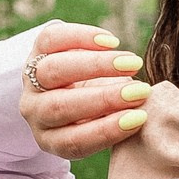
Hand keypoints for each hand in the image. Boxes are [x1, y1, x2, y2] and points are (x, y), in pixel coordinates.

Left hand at [18, 20, 150, 158]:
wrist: (76, 87)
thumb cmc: (102, 112)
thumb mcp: (110, 124)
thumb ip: (122, 121)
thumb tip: (146, 108)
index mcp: (52, 140)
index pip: (73, 141)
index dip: (107, 130)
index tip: (140, 117)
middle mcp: (36, 113)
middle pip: (61, 105)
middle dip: (105, 97)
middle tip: (141, 91)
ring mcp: (31, 81)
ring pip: (54, 70)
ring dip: (98, 65)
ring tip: (132, 63)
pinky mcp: (36, 50)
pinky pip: (51, 39)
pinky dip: (82, 37)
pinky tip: (111, 42)